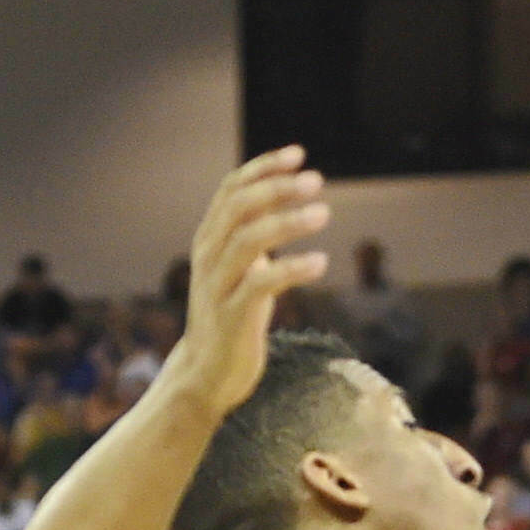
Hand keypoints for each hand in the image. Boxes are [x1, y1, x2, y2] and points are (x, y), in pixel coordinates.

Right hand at [162, 150, 330, 418]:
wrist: (206, 374)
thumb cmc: (231, 315)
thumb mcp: (241, 267)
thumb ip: (254, 232)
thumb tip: (283, 198)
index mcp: (209, 239)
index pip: (232, 189)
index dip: (264, 167)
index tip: (298, 154)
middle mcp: (208, 256)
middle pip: (239, 207)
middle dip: (278, 188)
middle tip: (316, 181)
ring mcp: (217, 286)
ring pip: (249, 240)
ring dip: (288, 222)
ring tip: (323, 213)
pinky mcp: (232, 318)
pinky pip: (261, 285)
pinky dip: (292, 269)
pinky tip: (320, 261)